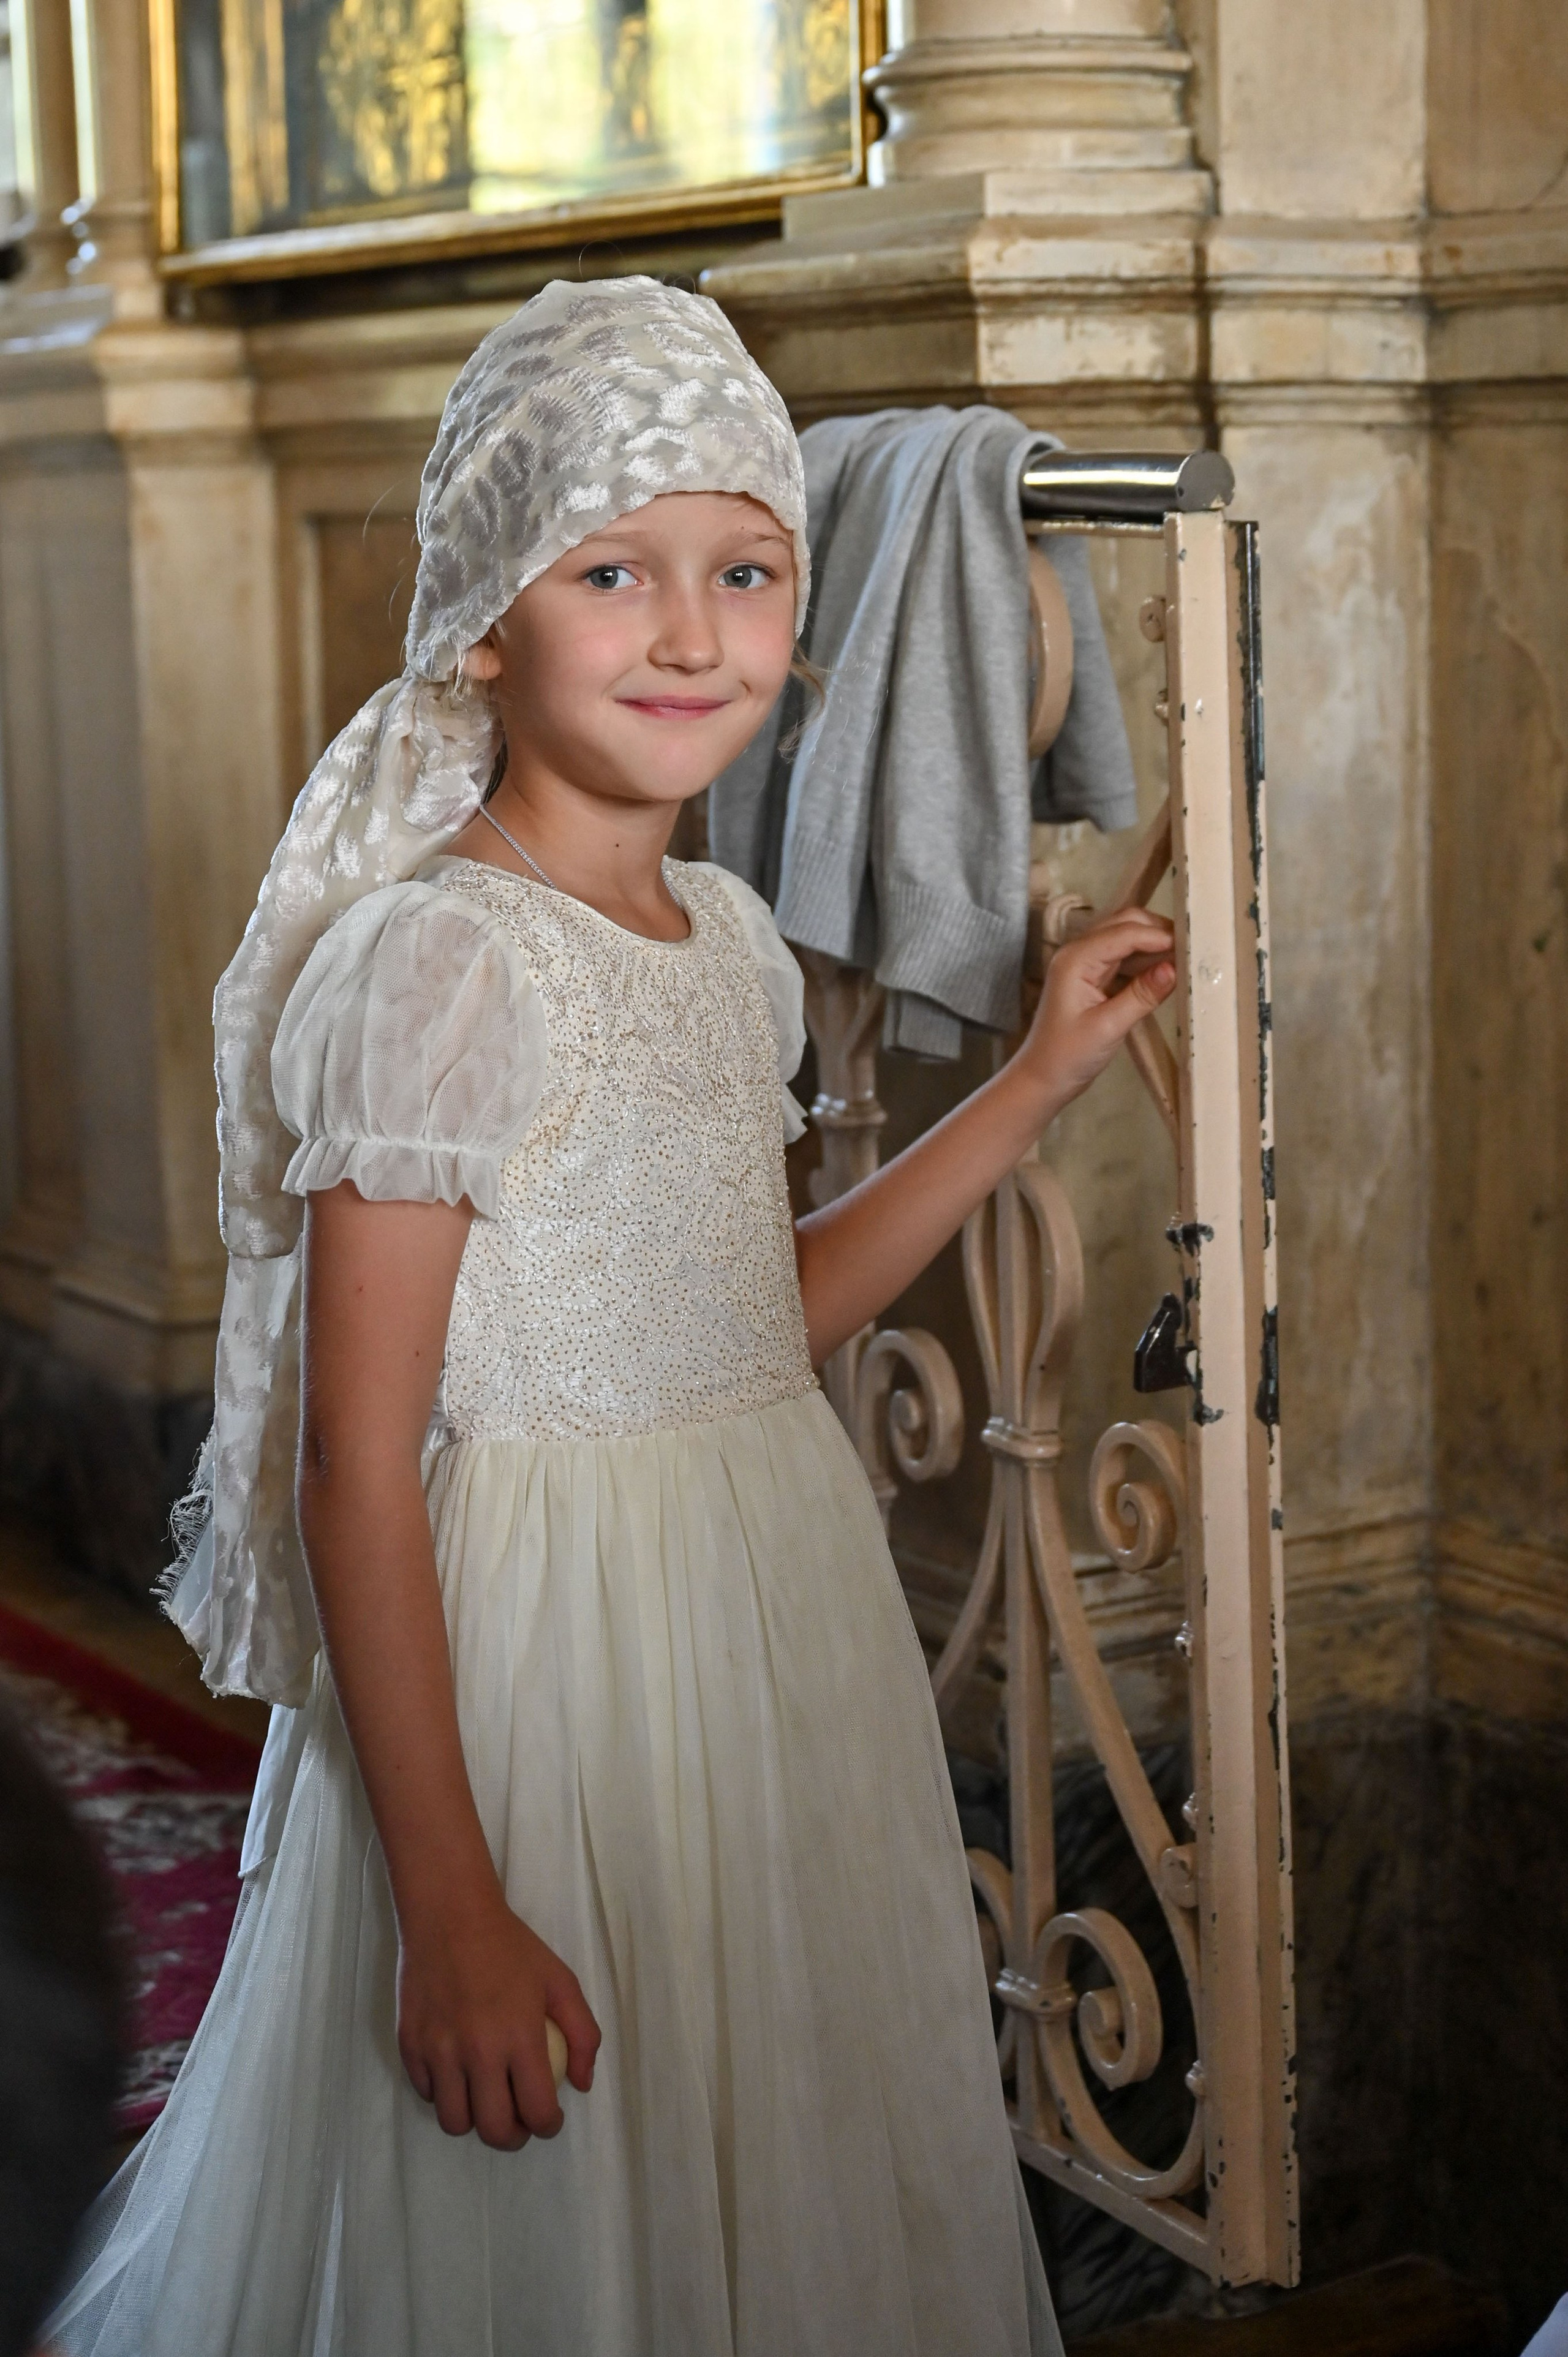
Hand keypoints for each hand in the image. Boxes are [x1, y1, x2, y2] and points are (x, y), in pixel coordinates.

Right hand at [395, 1889, 600, 2149]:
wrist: (450, 1916)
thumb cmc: (510, 1947)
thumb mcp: (560, 1980)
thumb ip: (583, 2034)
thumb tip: (581, 2085)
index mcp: (519, 2037)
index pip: (536, 2111)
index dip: (548, 2126)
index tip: (549, 2119)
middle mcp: (477, 2052)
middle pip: (493, 2130)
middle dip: (512, 2137)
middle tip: (518, 2121)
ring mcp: (439, 2051)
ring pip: (454, 2122)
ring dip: (475, 2120)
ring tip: (486, 2100)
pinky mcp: (410, 2046)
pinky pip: (426, 2094)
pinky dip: (444, 2094)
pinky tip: (458, 2072)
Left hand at [1019, 907, 1175, 1112]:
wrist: (1042, 1078)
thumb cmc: (1068, 1055)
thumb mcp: (1109, 1027)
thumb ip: (1142, 995)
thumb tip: (1174, 968)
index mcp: (1076, 959)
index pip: (1124, 933)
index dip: (1158, 936)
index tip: (1191, 946)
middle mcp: (1079, 953)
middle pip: (1124, 924)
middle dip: (1158, 931)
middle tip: (1192, 948)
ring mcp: (1085, 965)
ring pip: (1126, 939)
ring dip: (1154, 945)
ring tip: (1186, 958)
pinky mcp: (1094, 979)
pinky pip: (1124, 960)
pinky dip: (1146, 962)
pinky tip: (1167, 973)